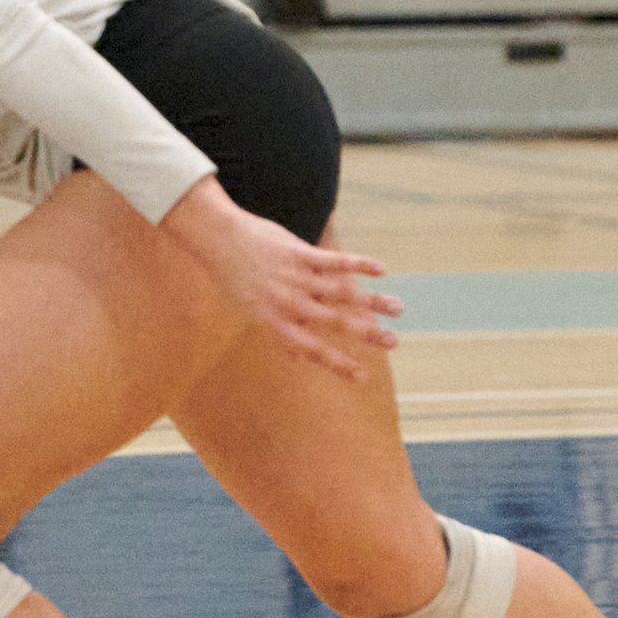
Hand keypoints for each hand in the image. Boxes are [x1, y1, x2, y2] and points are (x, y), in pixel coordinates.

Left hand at [160, 177, 400, 380]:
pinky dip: (359, 264)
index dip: (337, 364)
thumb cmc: (236, 279)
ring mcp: (295, 278)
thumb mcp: (251, 313)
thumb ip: (281, 334)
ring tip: (398, 308)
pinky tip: (381, 270)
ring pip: (341, 292)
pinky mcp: (299, 253)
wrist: (218, 240)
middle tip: (393, 343)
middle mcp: (287, 304)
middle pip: (334, 322)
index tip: (362, 378)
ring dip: (372, 301)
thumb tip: (298, 361)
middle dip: (366, 334)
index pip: (312, 349)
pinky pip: (335, 261)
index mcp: (275, 322)